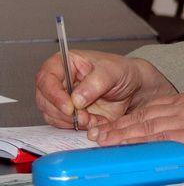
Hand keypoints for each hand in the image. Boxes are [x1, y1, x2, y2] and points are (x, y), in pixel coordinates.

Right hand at [35, 50, 175, 129]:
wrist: (133, 88)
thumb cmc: (122, 72)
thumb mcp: (113, 72)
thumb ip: (95, 83)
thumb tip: (76, 99)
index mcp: (65, 63)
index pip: (46, 78)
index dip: (53, 94)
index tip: (69, 106)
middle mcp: (59, 82)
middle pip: (44, 100)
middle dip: (63, 112)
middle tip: (83, 116)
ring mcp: (62, 99)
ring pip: (52, 115)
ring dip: (70, 122)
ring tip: (91, 118)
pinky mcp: (68, 114)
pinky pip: (64, 125)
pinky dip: (77, 127)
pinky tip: (93, 122)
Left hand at [87, 92, 183, 157]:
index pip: (155, 106)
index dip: (132, 116)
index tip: (116, 123)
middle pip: (146, 114)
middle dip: (120, 125)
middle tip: (98, 134)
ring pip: (148, 124)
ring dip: (123, 134)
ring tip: (104, 141)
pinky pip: (162, 137)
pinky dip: (143, 141)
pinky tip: (130, 146)